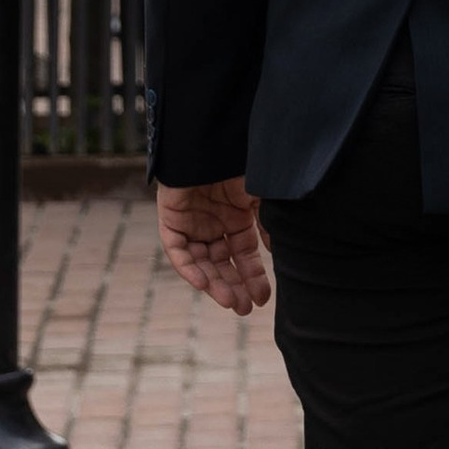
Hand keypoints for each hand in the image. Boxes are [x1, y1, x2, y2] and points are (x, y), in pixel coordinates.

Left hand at [156, 175, 269, 315]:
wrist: (210, 139)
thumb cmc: (240, 163)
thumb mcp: (262, 197)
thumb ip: (268, 225)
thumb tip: (277, 254)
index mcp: (237, 219)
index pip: (245, 256)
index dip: (254, 277)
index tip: (264, 299)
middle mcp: (214, 224)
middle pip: (223, 264)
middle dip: (235, 286)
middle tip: (246, 309)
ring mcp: (192, 223)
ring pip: (202, 263)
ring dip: (214, 283)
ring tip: (230, 302)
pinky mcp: (171, 220)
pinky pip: (178, 251)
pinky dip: (189, 268)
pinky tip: (203, 283)